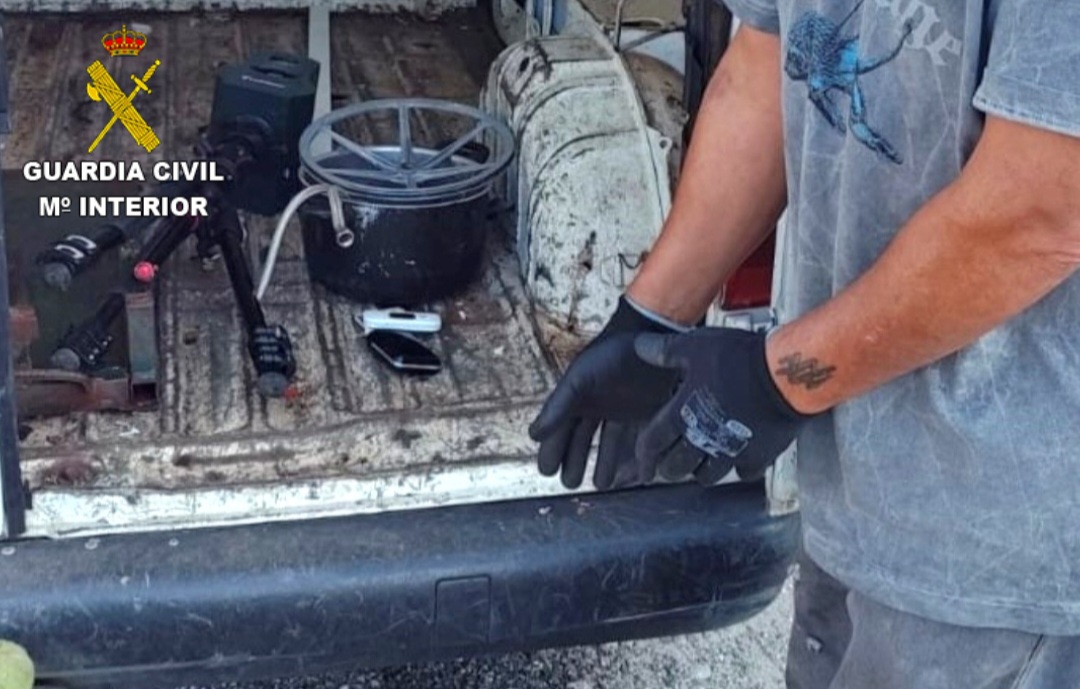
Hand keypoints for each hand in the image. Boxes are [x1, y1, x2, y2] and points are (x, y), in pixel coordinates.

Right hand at [529, 297, 683, 488]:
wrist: (649, 336)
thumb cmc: (609, 355)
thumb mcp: (579, 379)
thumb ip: (558, 407)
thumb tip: (533, 434)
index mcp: (578, 398)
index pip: (560, 429)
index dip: (552, 449)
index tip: (546, 471)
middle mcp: (598, 407)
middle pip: (581, 440)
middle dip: (574, 461)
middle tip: (569, 484)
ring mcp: (623, 412)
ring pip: (609, 444)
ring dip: (604, 464)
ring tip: (601, 485)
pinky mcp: (647, 414)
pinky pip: (639, 442)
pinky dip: (637, 459)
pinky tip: (636, 476)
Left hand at [633, 327, 811, 482]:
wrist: (784, 374)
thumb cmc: (738, 358)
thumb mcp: (694, 347)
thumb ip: (664, 351)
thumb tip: (639, 346)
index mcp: (683, 416)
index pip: (652, 445)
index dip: (643, 458)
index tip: (642, 470)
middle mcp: (704, 440)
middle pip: (677, 468)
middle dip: (670, 468)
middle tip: (670, 466)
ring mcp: (732, 452)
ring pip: (708, 476)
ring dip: (702, 470)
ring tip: (702, 462)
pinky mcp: (760, 456)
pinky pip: (744, 473)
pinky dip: (739, 468)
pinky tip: (739, 458)